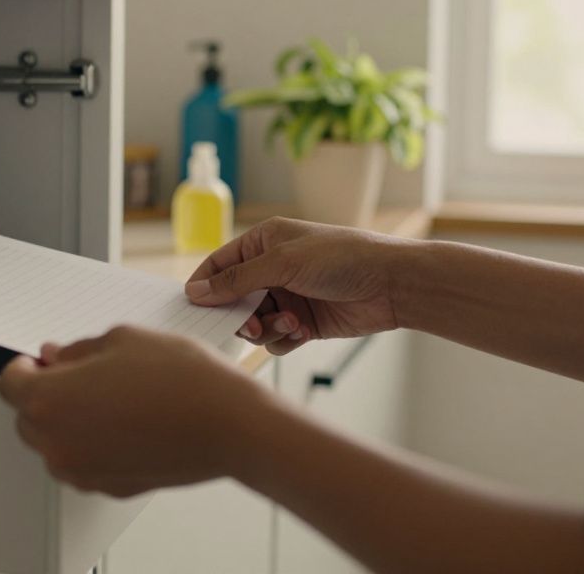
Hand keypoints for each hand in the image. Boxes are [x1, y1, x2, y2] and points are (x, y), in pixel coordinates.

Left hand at [0, 326, 268, 497]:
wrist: (227, 424)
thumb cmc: (181, 381)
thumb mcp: (120, 340)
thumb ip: (76, 350)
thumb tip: (57, 357)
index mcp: (50, 400)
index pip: (8, 383)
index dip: (24, 366)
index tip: (38, 361)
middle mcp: (57, 442)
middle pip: (27, 417)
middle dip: (46, 393)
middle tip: (79, 373)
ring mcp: (81, 470)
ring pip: (54, 443)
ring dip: (68, 420)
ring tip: (111, 396)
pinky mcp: (106, 486)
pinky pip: (83, 461)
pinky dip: (92, 443)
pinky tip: (125, 420)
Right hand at [185, 217, 406, 356]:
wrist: (391, 285)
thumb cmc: (341, 259)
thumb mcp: (282, 263)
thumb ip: (237, 280)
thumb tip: (196, 292)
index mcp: (264, 243)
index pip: (220, 264)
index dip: (205, 285)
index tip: (192, 307)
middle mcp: (272, 269)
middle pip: (233, 299)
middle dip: (239, 314)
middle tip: (249, 325)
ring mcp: (288, 296)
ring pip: (254, 323)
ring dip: (267, 328)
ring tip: (290, 322)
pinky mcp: (303, 323)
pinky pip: (276, 339)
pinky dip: (284, 338)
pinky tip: (303, 331)